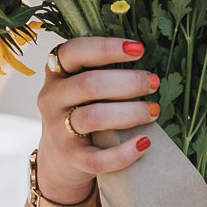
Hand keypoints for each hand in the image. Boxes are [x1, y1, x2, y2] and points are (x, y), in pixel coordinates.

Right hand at [35, 37, 159, 201]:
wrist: (61, 159)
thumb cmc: (83, 111)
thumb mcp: (82, 87)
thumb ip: (102, 71)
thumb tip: (146, 59)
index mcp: (56, 73)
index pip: (72, 52)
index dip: (105, 47)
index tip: (138, 49)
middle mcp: (52, 98)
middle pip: (88, 84)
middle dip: (128, 82)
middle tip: (153, 83)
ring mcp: (58, 130)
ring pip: (93, 117)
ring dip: (130, 112)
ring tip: (154, 111)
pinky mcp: (71, 158)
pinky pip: (97, 158)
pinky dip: (124, 152)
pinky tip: (145, 143)